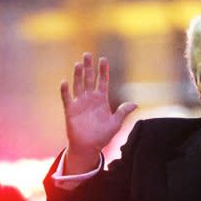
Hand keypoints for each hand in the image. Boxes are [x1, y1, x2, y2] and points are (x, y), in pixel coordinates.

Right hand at [59, 52, 136, 172]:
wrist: (89, 147)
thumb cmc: (102, 135)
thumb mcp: (115, 124)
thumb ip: (123, 112)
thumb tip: (135, 104)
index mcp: (101, 100)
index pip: (102, 81)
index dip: (103, 71)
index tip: (103, 59)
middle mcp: (90, 98)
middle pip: (89, 79)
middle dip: (88, 67)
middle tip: (87, 54)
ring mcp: (79, 103)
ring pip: (78, 85)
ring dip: (78, 75)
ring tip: (79, 64)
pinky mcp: (70, 110)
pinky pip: (67, 98)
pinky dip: (65, 90)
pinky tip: (65, 82)